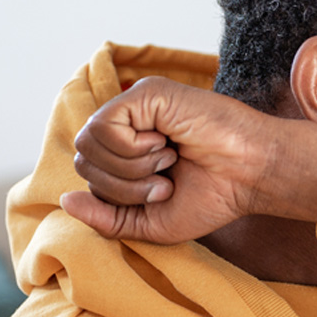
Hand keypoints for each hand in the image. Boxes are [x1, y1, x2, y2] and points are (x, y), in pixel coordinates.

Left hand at [62, 77, 316, 243]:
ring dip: (130, 168)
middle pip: (83, 160)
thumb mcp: (150, 223)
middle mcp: (128, 124)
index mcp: (128, 151)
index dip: (118, 195)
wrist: (252, 176)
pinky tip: (165, 144)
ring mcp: (135, 105)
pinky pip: (104, 127)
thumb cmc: (213, 196)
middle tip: (166, 180)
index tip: (164, 192)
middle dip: (123, 185)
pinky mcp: (145, 93)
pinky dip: (132, 149)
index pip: (89, 174)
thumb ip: (106, 218)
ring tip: (168, 161)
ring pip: (89, 143)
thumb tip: (65, 200)